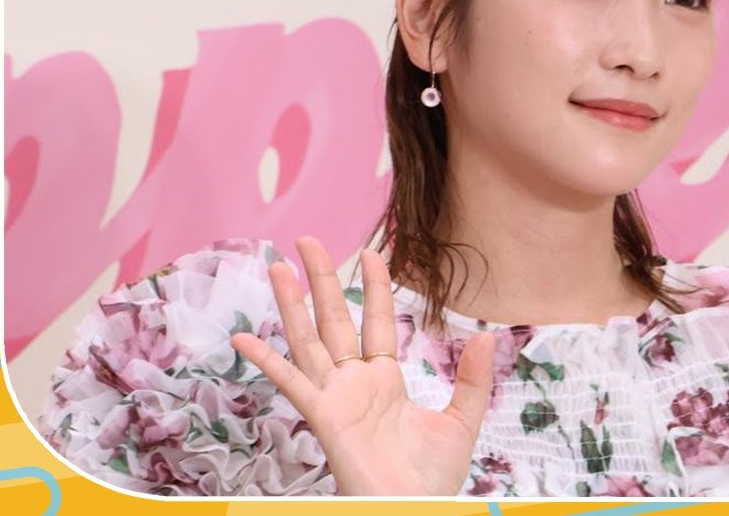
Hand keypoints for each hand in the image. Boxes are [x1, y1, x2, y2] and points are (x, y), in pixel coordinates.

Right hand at [230, 237, 494, 495]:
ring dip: (291, 304)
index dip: (374, 288)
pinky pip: (293, 383)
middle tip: (306, 241)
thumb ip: (472, 379)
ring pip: (308, 340)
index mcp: (386, 382)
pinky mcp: (323, 418)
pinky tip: (244, 339)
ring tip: (277, 266)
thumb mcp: (462, 420)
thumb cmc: (432, 480)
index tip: (372, 252)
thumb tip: (485, 335)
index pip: (376, 322)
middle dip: (321, 280)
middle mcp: (355, 384)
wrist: (415, 512)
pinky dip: (267, 361)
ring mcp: (335, 399)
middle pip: (333, 321)